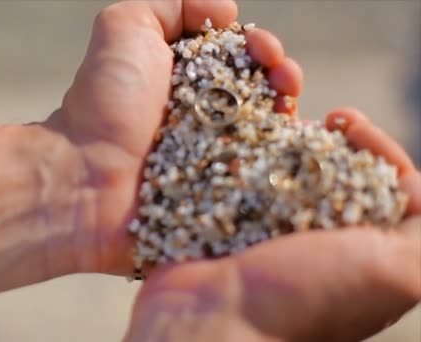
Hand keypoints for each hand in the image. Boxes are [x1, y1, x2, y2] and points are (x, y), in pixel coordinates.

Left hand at [46, 0, 303, 274]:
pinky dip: (284, 166)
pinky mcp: (221, 197)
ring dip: (289, 118)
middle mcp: (204, 117)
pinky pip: (263, 179)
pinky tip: (294, 152)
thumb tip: (226, 12)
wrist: (87, 174)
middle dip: (283, 80)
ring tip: (289, 110)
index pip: (240, 59)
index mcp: (186, 79)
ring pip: (268, 136)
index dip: (261, 50)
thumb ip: (171, 6)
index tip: (267, 51)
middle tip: (286, 81)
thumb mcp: (125, 27)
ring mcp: (215, 159)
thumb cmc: (105, 101)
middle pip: (261, 95)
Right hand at [123, 108, 420, 341]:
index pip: (383, 186)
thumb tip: (412, 185)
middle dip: (333, 139)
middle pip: (334, 172)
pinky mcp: (228, 219)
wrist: (213, 321)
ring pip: (286, 168)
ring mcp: (268, 228)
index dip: (375, 149)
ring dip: (289, 137)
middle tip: (326, 118)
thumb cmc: (306, 300)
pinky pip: (240, 175)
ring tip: (282, 116)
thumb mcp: (397, 272)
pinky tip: (244, 135)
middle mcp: (316, 238)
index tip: (351, 125)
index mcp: (362, 252)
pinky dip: (244, 151)